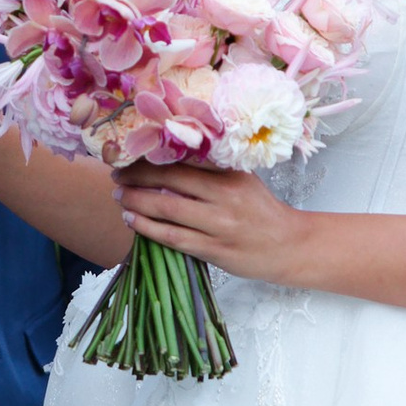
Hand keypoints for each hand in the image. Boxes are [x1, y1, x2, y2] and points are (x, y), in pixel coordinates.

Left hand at [113, 160, 315, 287]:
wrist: (289, 245)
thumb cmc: (261, 210)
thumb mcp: (243, 180)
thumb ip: (212, 170)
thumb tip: (167, 159)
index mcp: (231, 174)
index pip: (184, 159)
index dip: (152, 157)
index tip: (130, 154)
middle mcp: (224, 196)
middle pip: (170, 181)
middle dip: (137, 177)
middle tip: (116, 175)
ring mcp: (219, 225)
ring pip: (168, 210)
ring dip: (137, 202)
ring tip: (119, 198)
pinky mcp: (214, 251)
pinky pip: (174, 238)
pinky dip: (148, 229)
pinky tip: (132, 222)